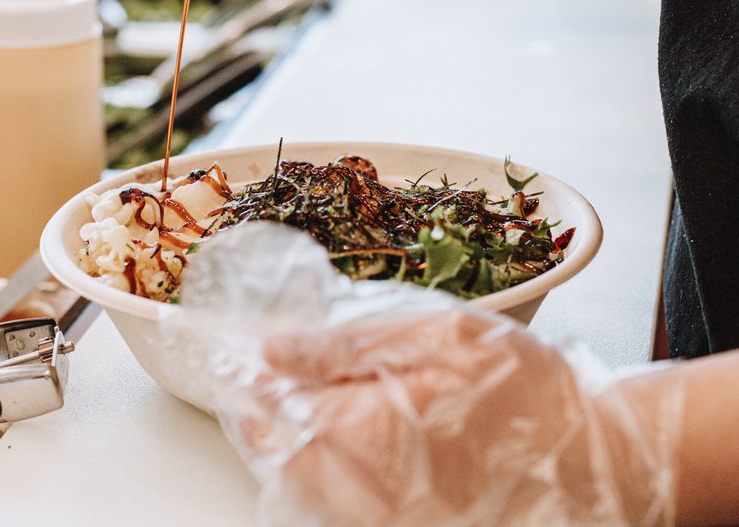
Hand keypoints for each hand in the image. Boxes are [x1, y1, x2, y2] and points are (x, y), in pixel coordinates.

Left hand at [238, 308, 675, 526]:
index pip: (275, 411)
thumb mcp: (438, 335)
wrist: (592, 459)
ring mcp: (384, 525)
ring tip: (302, 404)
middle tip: (271, 375)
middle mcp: (365, 494)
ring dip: (289, 446)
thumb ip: (349, 344)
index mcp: (367, 433)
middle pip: (278, 457)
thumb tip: (276, 348)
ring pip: (301, 491)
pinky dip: (322, 477)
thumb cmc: (522, 388)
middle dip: (265, 414)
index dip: (255, 379)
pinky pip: (337, 513)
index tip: (249, 354)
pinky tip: (343, 444)